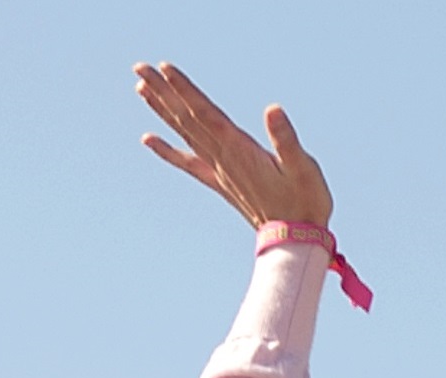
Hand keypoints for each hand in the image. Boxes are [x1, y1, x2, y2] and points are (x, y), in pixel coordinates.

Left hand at [135, 60, 332, 232]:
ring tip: (141, 88)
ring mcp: (218, 171)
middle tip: (139, 68)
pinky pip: (187, 162)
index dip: (184, 89)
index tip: (163, 69)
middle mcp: (222, 159)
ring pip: (184, 134)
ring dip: (162, 110)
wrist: (295, 241)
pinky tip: (148, 139)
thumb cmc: (306, 201)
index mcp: (238, 150)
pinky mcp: (220, 182)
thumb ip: (286, 139)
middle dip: (163, 92)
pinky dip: (167, 150)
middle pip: (186, 119)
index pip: (204, 113)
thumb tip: (273, 109)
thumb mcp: (303, 166)